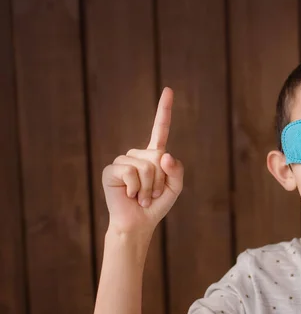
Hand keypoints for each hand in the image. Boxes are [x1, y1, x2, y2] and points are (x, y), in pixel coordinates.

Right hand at [101, 87, 183, 236]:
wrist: (138, 223)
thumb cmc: (156, 205)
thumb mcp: (175, 187)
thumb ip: (176, 170)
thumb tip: (163, 154)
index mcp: (154, 155)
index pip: (160, 129)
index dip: (164, 110)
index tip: (168, 90)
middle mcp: (137, 155)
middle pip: (157, 157)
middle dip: (160, 180)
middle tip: (151, 194)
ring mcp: (122, 161)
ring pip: (145, 166)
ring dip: (148, 186)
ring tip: (142, 196)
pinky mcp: (110, 171)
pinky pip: (130, 172)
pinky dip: (135, 187)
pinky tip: (130, 195)